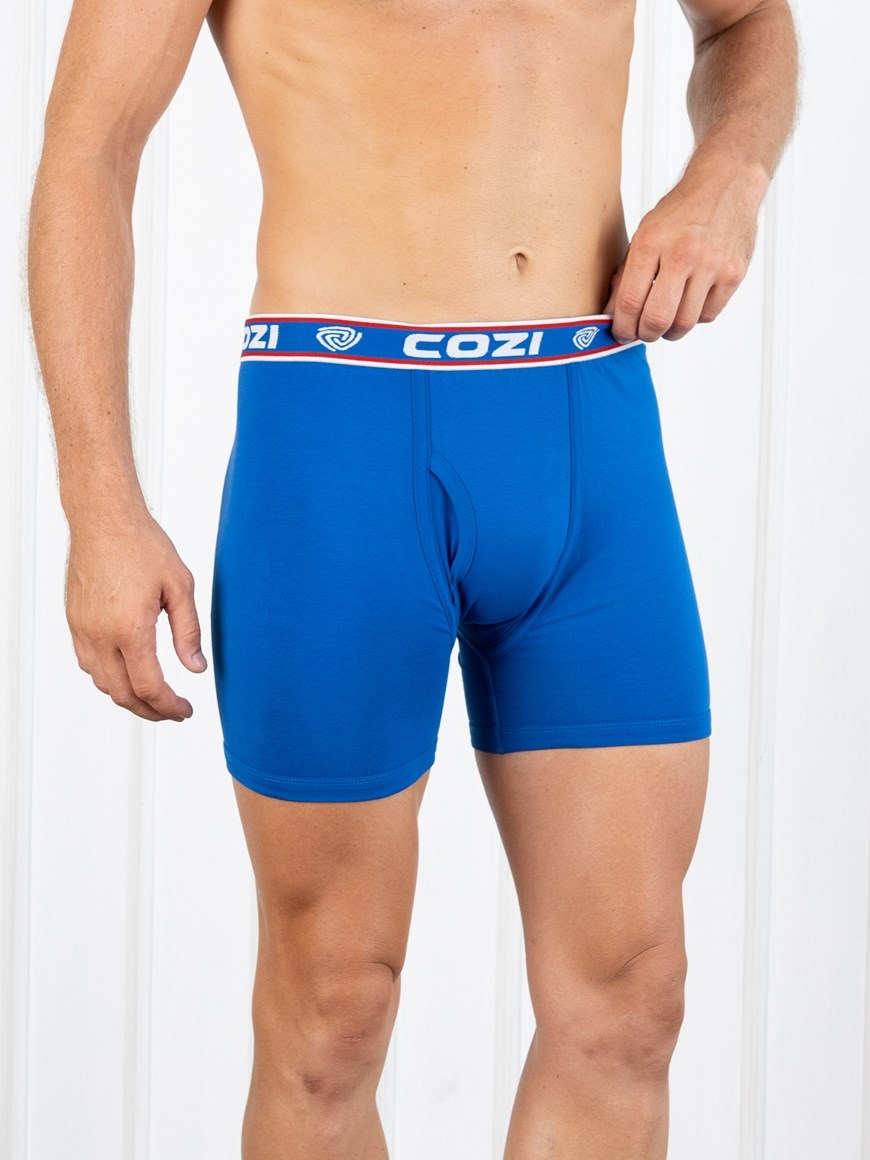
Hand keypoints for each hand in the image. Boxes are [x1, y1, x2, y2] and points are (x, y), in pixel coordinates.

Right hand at [65, 510, 207, 721]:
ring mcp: (82, 630)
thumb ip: (188, 632)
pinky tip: (128, 672)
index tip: (185, 711)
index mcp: (129, 629)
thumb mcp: (180, 587)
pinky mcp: (74, 621)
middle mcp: (100, 635)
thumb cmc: (142, 545)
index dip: (169, 707)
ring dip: (128, 696)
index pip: (149, 687)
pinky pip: (88, 664)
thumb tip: (196, 668)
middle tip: (173, 712)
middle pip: (123, 694)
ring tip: (154, 696)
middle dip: (150, 711)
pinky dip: (109, 678)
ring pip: (102, 683)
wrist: (103, 519)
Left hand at [604, 161, 767, 342]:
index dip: (622, 327)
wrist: (726, 184)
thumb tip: (612, 315)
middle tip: (643, 333)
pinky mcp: (734, 274)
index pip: (630, 301)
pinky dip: (694, 319)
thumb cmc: (680, 213)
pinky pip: (708, 315)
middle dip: (645, 335)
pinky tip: (688, 306)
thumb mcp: (645, 233)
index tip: (621, 334)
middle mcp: (682, 253)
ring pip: (684, 323)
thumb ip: (627, 275)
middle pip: (657, 319)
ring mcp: (711, 265)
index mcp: (651, 242)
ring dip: (669, 332)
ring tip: (665, 324)